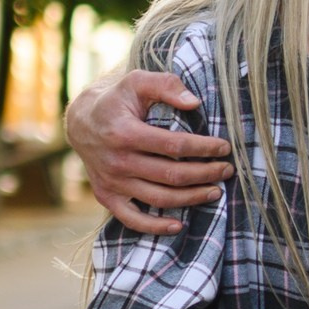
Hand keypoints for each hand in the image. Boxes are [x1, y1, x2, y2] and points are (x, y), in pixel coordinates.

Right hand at [71, 71, 234, 235]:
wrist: (82, 123)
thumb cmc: (117, 101)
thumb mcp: (137, 82)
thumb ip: (165, 85)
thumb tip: (194, 103)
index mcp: (125, 133)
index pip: (174, 145)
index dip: (204, 148)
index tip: (224, 147)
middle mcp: (118, 161)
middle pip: (172, 175)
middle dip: (205, 174)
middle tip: (227, 170)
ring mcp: (112, 183)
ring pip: (160, 198)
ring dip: (192, 198)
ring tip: (215, 191)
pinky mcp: (107, 197)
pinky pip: (132, 220)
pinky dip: (156, 227)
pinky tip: (180, 225)